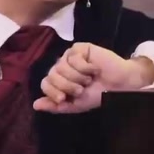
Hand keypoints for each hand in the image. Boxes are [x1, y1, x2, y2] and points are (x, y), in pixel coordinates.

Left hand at [33, 42, 153, 113]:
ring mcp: (69, 56)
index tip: (64, 98)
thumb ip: (56, 106)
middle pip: (52, 75)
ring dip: (79, 77)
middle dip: (68, 86)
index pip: (45, 83)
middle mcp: (61, 67)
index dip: (53, 91)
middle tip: (81, 89)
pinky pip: (74, 57)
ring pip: (62, 66)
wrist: (117, 85)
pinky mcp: (79, 48)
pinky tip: (95, 69)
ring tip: (90, 79)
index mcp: (58, 81)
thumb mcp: (75, 105)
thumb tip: (35, 105)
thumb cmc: (97, 94)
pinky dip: (86, 67)